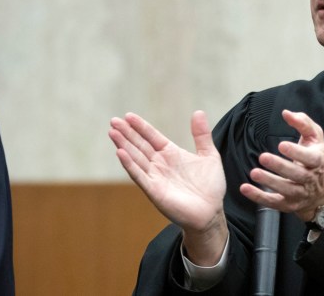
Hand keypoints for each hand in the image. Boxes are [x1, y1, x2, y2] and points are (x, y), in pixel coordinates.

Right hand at [108, 111, 227, 264]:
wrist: (211, 211)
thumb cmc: (210, 186)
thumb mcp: (209, 155)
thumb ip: (201, 135)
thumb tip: (198, 112)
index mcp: (171, 154)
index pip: (152, 136)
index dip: (140, 126)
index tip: (128, 115)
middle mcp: (160, 164)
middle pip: (140, 145)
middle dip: (126, 133)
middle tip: (113, 120)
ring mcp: (155, 176)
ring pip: (136, 158)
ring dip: (124, 145)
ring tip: (112, 132)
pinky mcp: (154, 190)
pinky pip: (139, 175)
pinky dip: (129, 164)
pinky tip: (120, 152)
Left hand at [240, 110, 323, 221]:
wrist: (322, 191)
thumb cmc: (315, 157)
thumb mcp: (315, 137)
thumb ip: (303, 122)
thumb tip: (286, 113)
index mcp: (317, 160)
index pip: (310, 158)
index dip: (296, 153)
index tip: (281, 145)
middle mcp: (310, 179)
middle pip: (297, 174)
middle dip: (280, 166)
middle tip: (263, 157)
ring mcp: (299, 194)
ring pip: (285, 190)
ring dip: (269, 182)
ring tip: (254, 172)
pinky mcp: (288, 204)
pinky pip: (273, 202)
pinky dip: (258, 197)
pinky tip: (245, 188)